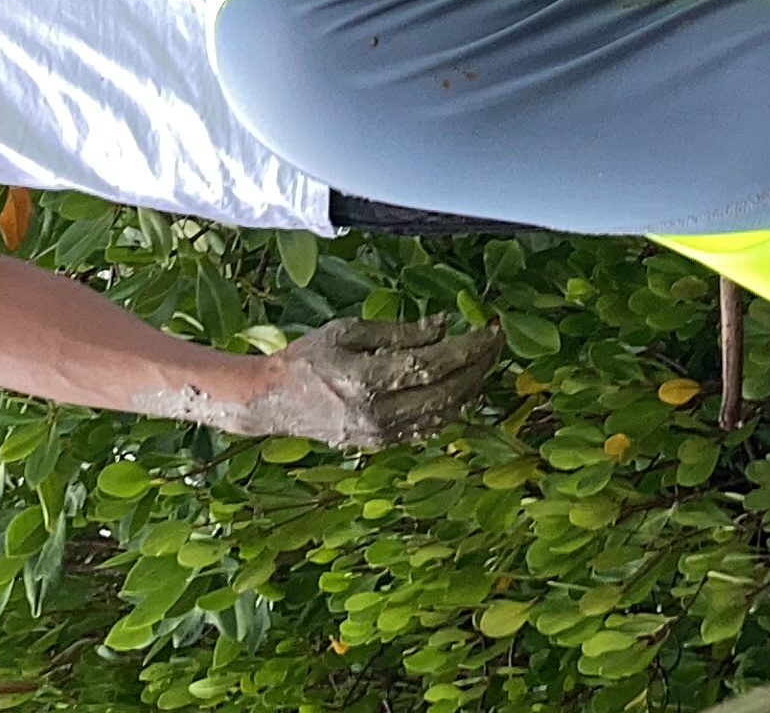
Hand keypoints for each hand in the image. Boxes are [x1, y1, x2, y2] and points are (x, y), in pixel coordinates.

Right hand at [216, 315, 502, 445]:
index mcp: (366, 380)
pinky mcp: (380, 444)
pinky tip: (464, 388)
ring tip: (486, 362)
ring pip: (444, 414)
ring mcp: (380, 434)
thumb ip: (398, 331)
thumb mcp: (347, 331)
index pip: (435, 364)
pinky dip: (452, 407)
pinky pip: (428, 428)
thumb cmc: (307, 358)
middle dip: (479, 364)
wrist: (273, 401)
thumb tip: (443, 325)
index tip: (491, 329)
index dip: (469, 347)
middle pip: (447, 391)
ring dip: (472, 387)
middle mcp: (377, 413)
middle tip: (496, 341)